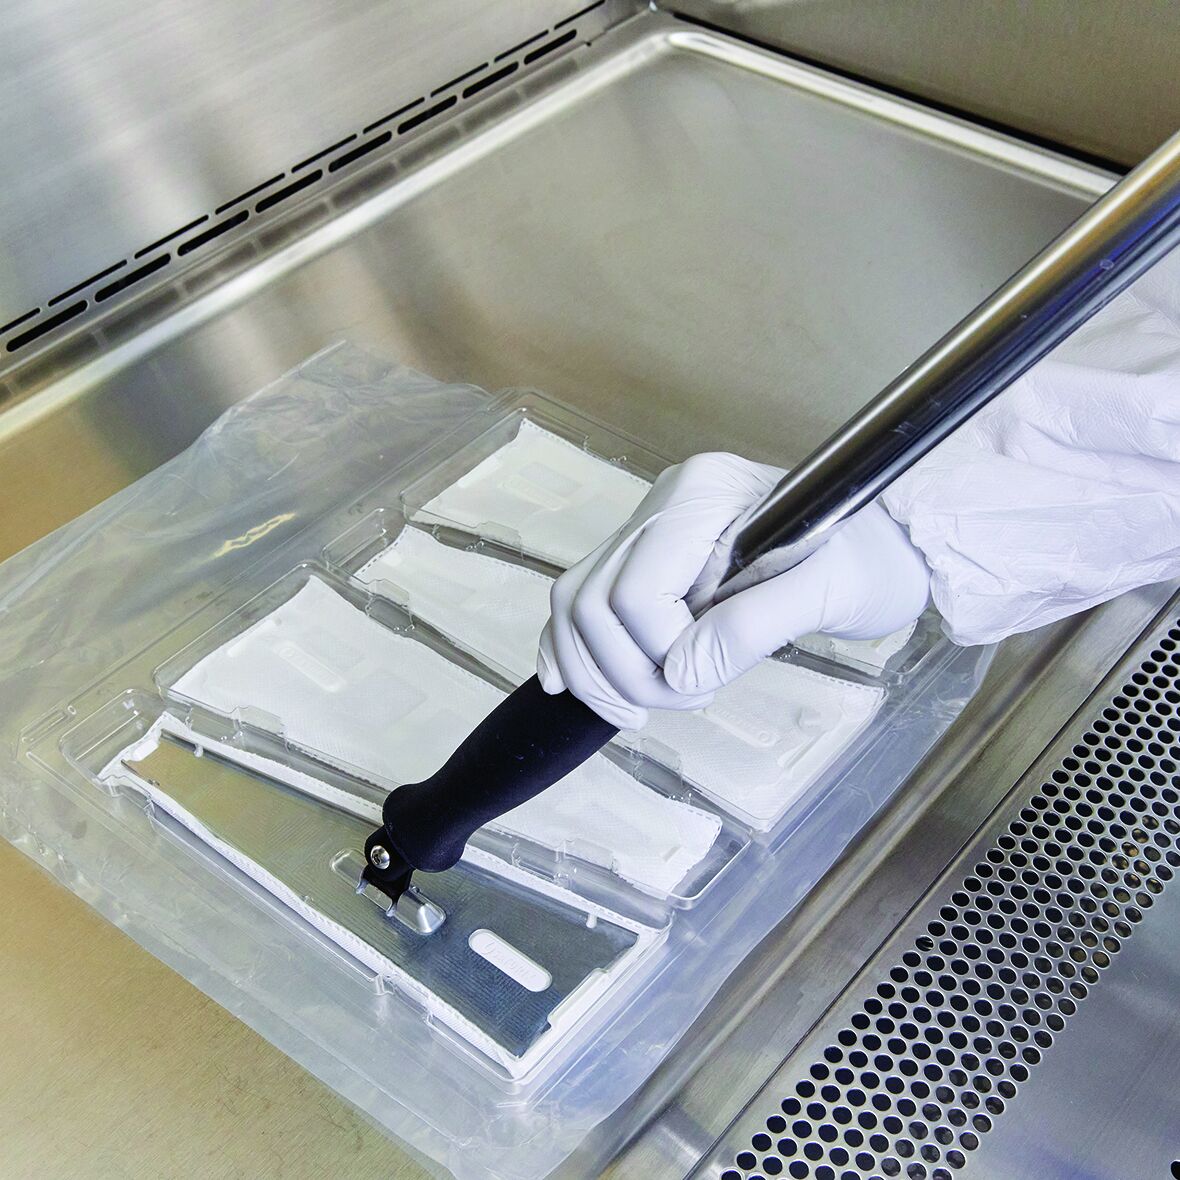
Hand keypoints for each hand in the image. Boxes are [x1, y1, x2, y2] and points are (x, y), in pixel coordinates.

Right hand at [537, 452, 930, 727]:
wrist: (892, 539)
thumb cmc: (874, 556)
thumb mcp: (831, 591)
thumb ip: (754, 627)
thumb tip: (679, 674)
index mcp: (703, 494)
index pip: (636, 589)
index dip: (657, 653)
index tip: (702, 685)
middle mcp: (664, 502)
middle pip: (589, 596)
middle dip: (619, 669)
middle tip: (671, 704)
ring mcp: (652, 527)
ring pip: (576, 599)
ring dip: (592, 667)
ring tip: (632, 710)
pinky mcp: (653, 557)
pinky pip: (590, 599)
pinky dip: (576, 646)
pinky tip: (572, 682)